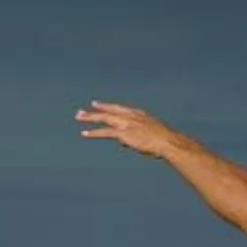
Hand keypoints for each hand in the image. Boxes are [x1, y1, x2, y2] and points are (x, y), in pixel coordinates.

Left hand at [75, 100, 189, 158]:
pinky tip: (84, 134)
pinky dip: (93, 133)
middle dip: (94, 111)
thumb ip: (135, 136)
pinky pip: (105, 132)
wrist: (168, 142)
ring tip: (78, 117)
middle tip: (81, 112)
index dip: (106, 106)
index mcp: (138, 114)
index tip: (96, 104)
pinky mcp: (123, 133)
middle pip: (108, 111)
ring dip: (90, 118)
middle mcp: (130, 116)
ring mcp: (126, 124)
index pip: (118, 108)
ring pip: (104, 119)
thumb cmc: (164, 142)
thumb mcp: (150, 135)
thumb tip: (123, 142)